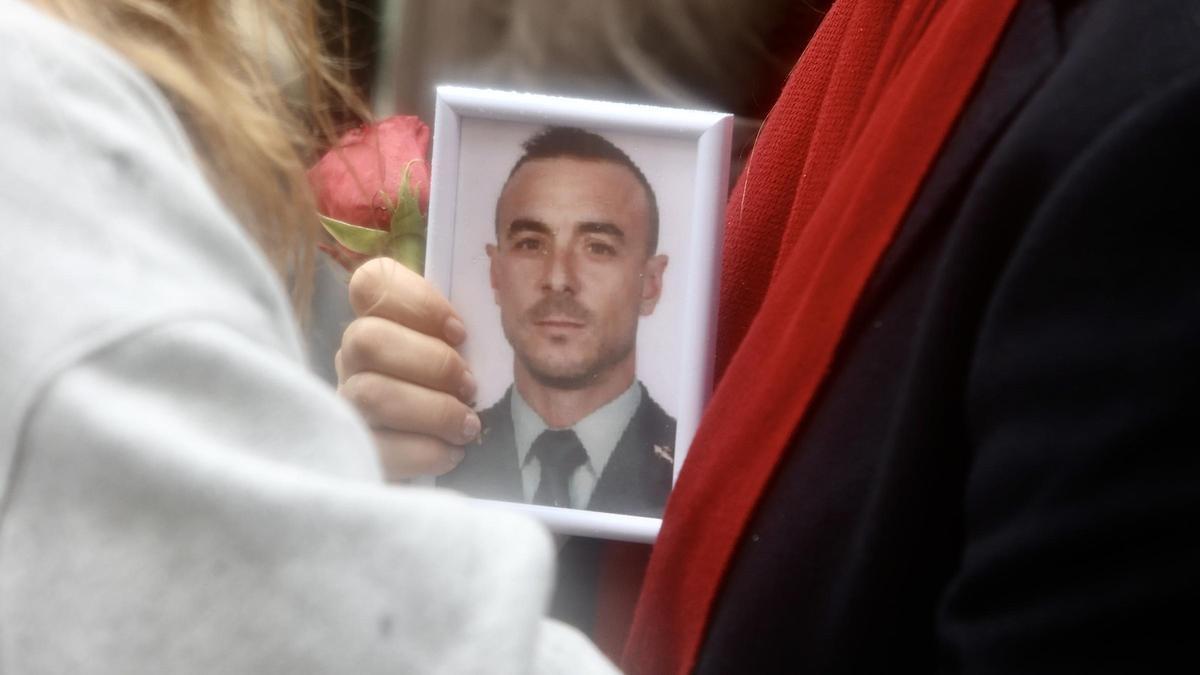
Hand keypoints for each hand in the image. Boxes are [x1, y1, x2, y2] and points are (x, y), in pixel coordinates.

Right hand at [336, 258, 479, 479]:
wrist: (447, 460)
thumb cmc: (464, 395)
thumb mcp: (472, 353)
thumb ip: (472, 329)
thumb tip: (510, 313)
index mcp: (380, 321)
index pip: (372, 283)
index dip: (417, 301)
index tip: (460, 332)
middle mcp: (354, 358)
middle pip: (366, 339)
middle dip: (431, 363)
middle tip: (469, 386)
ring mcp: (346, 404)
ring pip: (370, 394)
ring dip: (431, 410)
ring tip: (467, 425)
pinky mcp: (354, 452)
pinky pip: (378, 446)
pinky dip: (422, 450)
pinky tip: (451, 453)